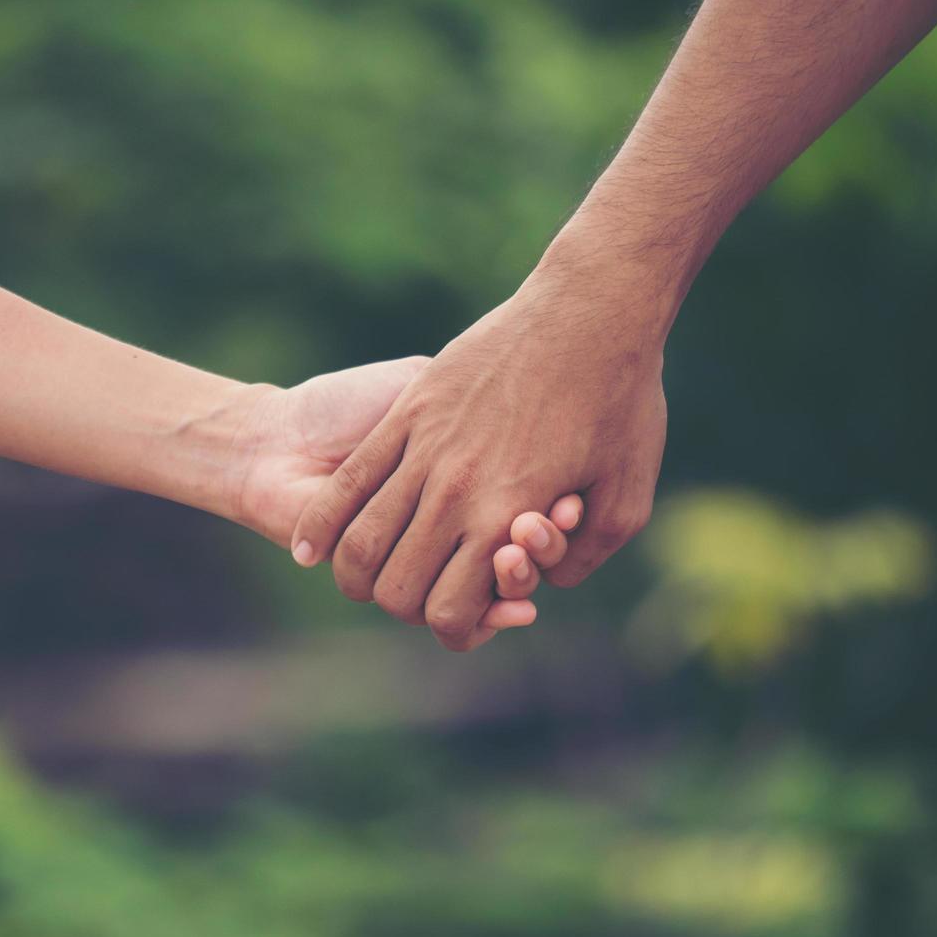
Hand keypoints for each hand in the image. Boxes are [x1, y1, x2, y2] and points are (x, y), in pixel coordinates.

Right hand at [289, 233, 671, 650]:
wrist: (591, 307)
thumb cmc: (622, 400)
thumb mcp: (628, 495)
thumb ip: (584, 556)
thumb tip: (545, 588)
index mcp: (506, 519)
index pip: (449, 612)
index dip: (451, 629)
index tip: (460, 618)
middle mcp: (457, 492)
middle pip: (398, 587)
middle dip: (403, 606)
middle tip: (418, 594)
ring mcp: (425, 450)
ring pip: (364, 540)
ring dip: (355, 574)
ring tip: (355, 579)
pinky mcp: (408, 413)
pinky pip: (353, 481)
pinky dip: (323, 526)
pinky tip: (309, 551)